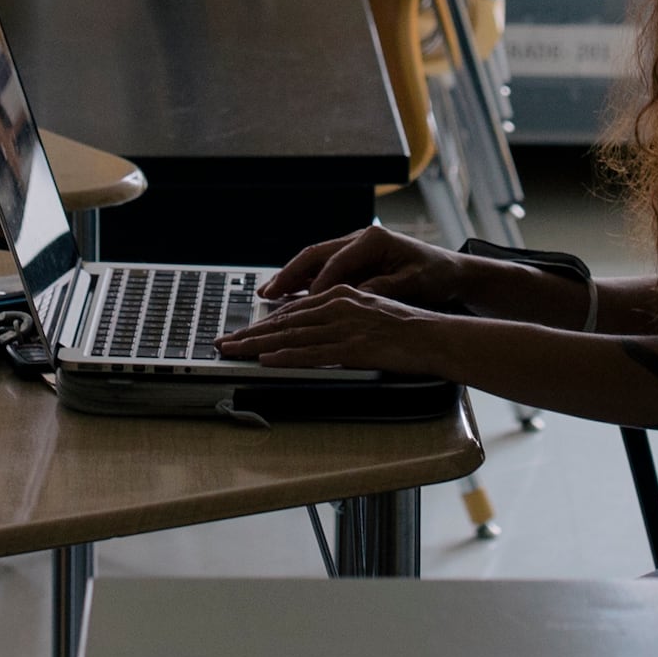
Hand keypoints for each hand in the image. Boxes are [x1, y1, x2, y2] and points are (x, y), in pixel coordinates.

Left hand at [217, 283, 458, 375]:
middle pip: (284, 322)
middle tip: (222, 343)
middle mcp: (338, 306)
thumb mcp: (370, 310)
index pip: (293, 311)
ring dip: (256, 345)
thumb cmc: (408, 328)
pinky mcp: (353, 348)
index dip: (263, 324)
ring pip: (291, 337)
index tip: (241, 333)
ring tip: (232, 353)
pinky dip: (286, 357)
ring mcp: (344, 327)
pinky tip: (266, 360)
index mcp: (341, 295)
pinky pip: (312, 354)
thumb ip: (342, 315)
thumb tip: (315, 330)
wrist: (435, 335)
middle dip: (249, 334)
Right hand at [261, 221, 471, 305]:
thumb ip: (382, 287)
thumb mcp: (412, 283)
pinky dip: (302, 283)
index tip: (303, 304)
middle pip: (314, 256)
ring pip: (312, 263)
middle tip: (267, 295)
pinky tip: (285, 296)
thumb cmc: (435, 275)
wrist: (449, 272)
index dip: (317, 285)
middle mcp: (358, 239)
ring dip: (290, 278)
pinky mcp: (351, 262)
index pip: (336, 262)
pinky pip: (320, 271)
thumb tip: (353, 296)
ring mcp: (352, 250)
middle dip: (289, 276)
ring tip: (266, 295)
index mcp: (372, 240)